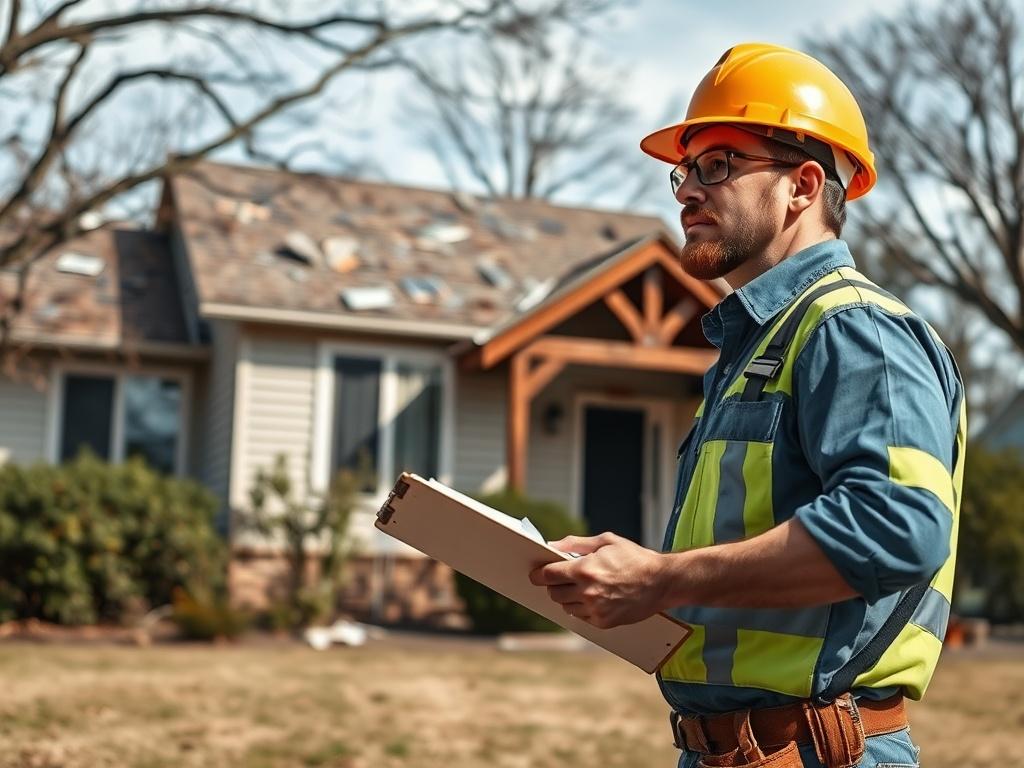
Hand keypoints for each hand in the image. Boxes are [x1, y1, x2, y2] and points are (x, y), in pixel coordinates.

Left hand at [528, 532, 667, 628]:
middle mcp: (587, 591)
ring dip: (567, 598)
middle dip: (553, 585)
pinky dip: (582, 609)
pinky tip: (592, 598)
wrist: (661, 581)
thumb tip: (553, 545)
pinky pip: (581, 617)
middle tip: (560, 579)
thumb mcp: (606, 541)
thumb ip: (576, 543)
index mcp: (585, 569)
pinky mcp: (604, 622)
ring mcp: (595, 609)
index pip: (548, 575)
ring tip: (581, 587)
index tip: (535, 574)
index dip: (538, 574)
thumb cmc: (634, 558)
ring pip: (565, 606)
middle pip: (553, 593)